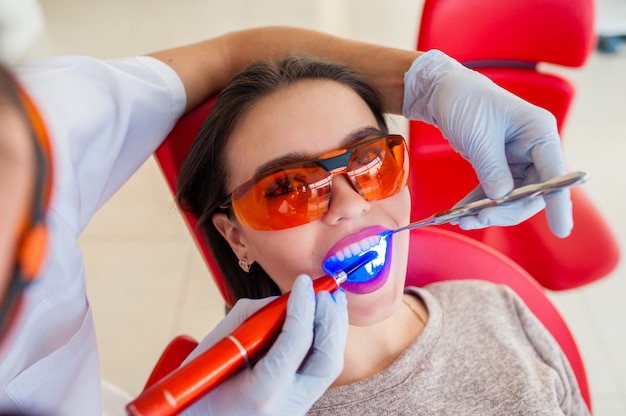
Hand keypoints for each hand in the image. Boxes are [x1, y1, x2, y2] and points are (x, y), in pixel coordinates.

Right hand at [182, 274, 348, 415]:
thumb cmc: (198, 389)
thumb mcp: (213, 350)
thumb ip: (247, 320)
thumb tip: (280, 301)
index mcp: (261, 392)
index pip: (295, 342)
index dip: (302, 306)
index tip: (303, 282)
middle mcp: (286, 406)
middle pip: (327, 360)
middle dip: (331, 320)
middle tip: (325, 293)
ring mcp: (296, 409)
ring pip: (330, 366)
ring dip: (334, 329)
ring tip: (331, 301)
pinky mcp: (299, 405)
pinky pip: (320, 371)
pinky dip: (326, 342)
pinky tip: (323, 322)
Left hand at [403, 50, 571, 236]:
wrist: (442, 92)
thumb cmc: (465, 102)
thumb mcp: (479, 137)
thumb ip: (492, 170)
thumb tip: (502, 200)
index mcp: (539, 133)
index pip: (556, 174)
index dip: (559, 204)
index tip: (561, 230)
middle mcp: (534, 148)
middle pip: (532, 193)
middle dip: (507, 211)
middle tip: (479, 219)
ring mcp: (517, 158)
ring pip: (512, 198)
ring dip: (489, 211)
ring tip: (462, 220)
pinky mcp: (499, 165)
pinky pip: (494, 192)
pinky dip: (478, 203)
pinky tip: (460, 212)